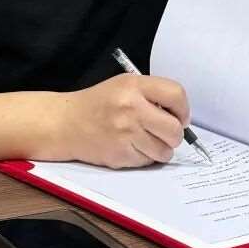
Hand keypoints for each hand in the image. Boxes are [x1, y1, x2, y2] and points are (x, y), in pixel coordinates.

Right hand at [38, 74, 188, 168]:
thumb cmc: (98, 104)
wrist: (65, 123)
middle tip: (164, 132)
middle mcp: (131, 108)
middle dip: (174, 134)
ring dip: (160, 149)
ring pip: (165, 151)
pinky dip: (144, 158)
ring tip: (145, 140)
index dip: (183, 109)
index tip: (180, 116)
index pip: (176, 94)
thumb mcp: (123, 85)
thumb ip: (152, 94)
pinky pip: (148, 161)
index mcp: (134, 86)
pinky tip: (130, 146)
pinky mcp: (120, 154)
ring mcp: (125, 133)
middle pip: (175, 129)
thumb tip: (181, 116)